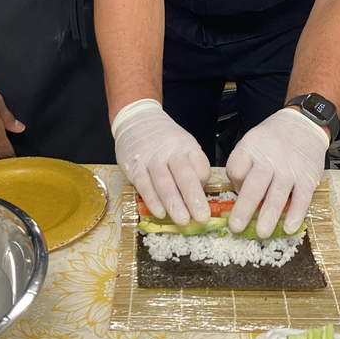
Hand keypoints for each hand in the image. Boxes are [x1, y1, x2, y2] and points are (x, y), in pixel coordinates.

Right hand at [112, 99, 210, 225]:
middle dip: (194, 199)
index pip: (201, 167)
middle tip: (202, 217)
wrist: (137, 118)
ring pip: (164, 182)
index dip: (204, 185)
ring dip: (174, 203)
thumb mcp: (183, 144)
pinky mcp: (134, 166)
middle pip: (184, 176)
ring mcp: (151, 159)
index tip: (205, 200)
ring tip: (183, 220)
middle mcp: (170, 151)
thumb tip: (198, 194)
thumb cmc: (164, 137)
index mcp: (187, 146)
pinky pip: (144, 184)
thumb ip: (192, 166)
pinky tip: (160, 212)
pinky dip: (152, 200)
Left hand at [226, 108, 328, 236]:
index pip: (235, 168)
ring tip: (262, 232)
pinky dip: (296, 214)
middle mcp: (270, 159)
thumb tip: (238, 192)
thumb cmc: (273, 138)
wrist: (304, 124)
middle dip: (244, 208)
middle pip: (254, 186)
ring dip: (269, 216)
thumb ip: (243, 165)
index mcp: (251, 148)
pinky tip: (289, 227)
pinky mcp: (307, 177)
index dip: (233, 182)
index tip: (235, 191)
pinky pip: (301, 198)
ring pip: (277, 195)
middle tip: (236, 227)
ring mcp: (289, 169)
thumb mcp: (252, 141)